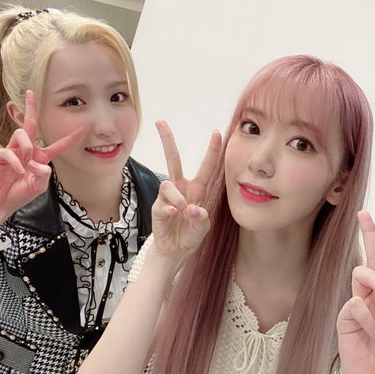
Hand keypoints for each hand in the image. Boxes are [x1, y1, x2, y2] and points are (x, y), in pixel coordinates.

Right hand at [0, 91, 82, 240]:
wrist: (3, 202)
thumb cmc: (21, 193)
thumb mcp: (39, 186)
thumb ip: (44, 175)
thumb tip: (38, 163)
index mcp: (41, 157)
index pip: (58, 145)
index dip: (71, 138)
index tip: (83, 127)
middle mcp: (27, 150)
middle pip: (31, 124)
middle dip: (31, 108)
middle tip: (31, 92)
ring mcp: (12, 150)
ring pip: (22, 135)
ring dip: (27, 148)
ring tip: (26, 164)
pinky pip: (8, 151)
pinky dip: (16, 162)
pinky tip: (18, 171)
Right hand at [150, 120, 220, 260]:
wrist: (176, 251)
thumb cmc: (191, 234)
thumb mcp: (203, 227)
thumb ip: (201, 218)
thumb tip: (191, 208)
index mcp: (197, 189)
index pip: (206, 167)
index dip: (212, 151)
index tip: (217, 133)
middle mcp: (182, 188)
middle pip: (173, 160)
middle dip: (167, 141)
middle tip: (161, 123)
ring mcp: (168, 198)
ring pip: (168, 184)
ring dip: (178, 198)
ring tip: (183, 212)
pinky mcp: (158, 208)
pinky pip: (162, 203)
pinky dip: (170, 209)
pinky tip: (174, 215)